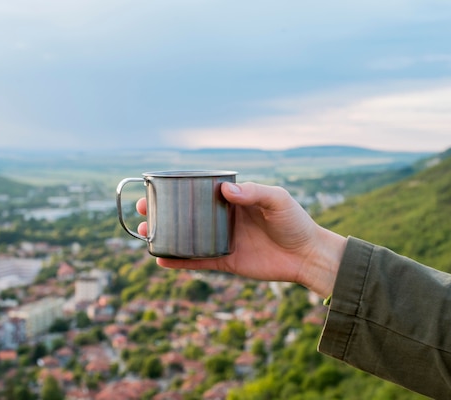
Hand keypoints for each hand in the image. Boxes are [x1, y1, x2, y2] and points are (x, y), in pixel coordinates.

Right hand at [136, 182, 345, 297]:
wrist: (308, 256)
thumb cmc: (295, 222)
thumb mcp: (277, 199)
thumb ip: (253, 192)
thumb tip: (224, 190)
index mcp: (232, 199)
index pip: (199, 191)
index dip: (177, 189)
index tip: (156, 188)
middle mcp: (223, 219)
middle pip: (186, 214)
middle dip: (161, 212)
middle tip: (142, 211)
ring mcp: (222, 240)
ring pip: (187, 238)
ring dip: (165, 236)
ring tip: (144, 234)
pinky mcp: (226, 262)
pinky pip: (198, 261)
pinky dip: (179, 261)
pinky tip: (161, 259)